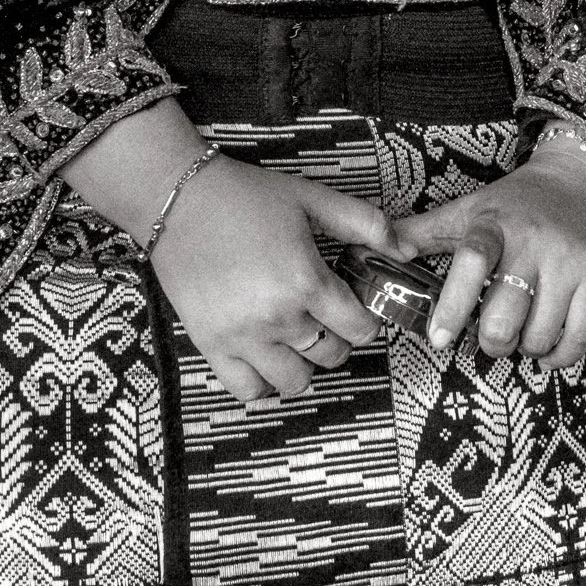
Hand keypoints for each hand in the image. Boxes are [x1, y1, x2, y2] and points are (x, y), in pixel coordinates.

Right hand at [62, 101, 394, 404]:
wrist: (179, 199)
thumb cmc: (247, 196)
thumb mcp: (312, 198)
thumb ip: (365, 223)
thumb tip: (407, 249)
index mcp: (305, 280)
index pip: (358, 329)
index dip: (366, 321)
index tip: (357, 310)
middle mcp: (277, 316)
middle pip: (330, 356)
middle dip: (337, 340)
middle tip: (325, 318)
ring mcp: (242, 337)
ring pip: (294, 382)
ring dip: (303, 364)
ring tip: (297, 337)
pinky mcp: (211, 346)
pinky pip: (247, 390)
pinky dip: (262, 380)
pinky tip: (265, 354)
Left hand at [389, 135, 585, 369]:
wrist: (580, 182)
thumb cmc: (516, 203)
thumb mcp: (469, 209)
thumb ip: (422, 232)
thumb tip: (374, 248)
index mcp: (496, 224)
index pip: (472, 262)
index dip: (454, 305)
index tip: (439, 337)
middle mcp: (534, 242)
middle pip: (505, 317)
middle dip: (491, 341)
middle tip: (491, 335)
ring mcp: (570, 263)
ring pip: (539, 335)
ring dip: (524, 348)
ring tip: (521, 333)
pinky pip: (578, 338)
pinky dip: (558, 357)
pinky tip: (547, 349)